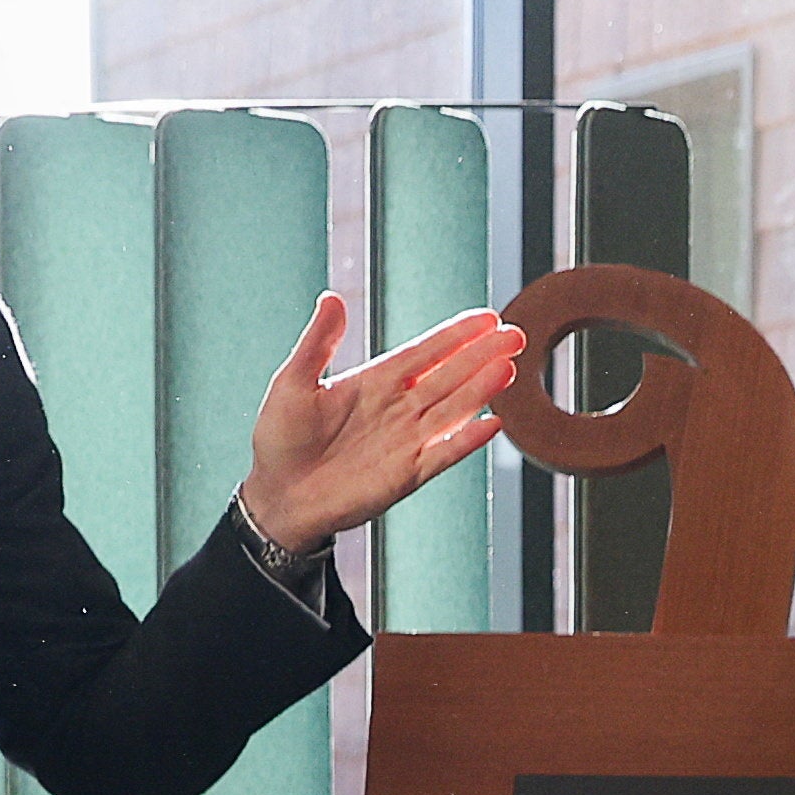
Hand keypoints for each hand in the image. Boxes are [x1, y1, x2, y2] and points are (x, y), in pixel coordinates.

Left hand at [240, 296, 526, 557]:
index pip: (425, 352)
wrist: (278, 496)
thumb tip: (332, 298)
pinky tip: (492, 424)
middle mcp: (398, 408)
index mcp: (375, 382)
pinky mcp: (407, 474)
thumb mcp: (294, 381)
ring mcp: (406, 440)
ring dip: (482, 389)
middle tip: (516, 335)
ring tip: (509, 368)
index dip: (456, 335)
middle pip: (450, 375)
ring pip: (453, 409)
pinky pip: (443, 453)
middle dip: (483, 355)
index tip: (487, 319)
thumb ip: (318, 342)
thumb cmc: (280, 439)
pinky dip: (467, 441)